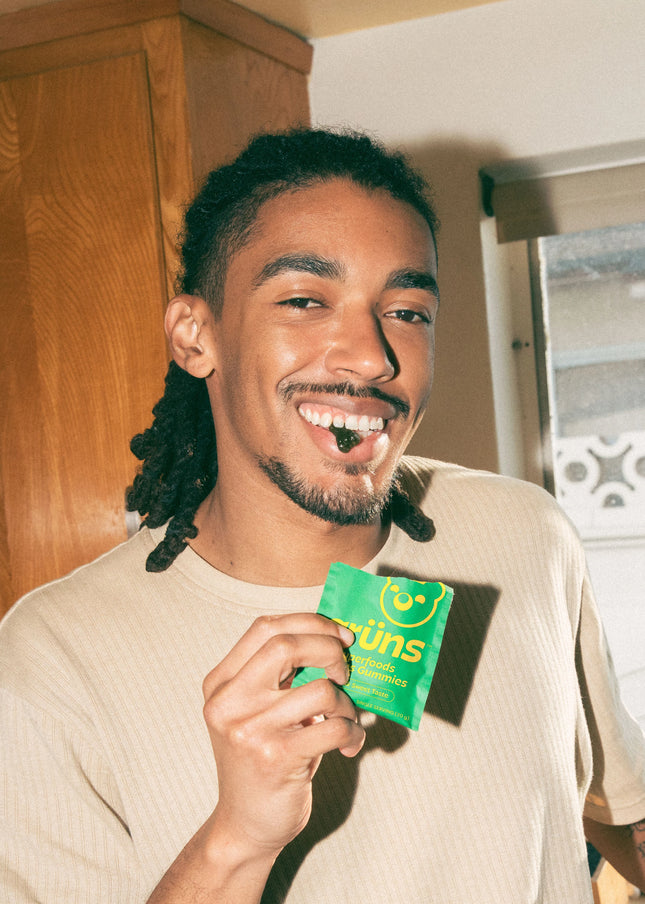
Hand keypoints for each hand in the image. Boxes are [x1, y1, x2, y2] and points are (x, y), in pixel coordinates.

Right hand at [202, 613, 364, 858]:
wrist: (244, 826)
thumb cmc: (263, 760)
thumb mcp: (258, 711)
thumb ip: (280, 676)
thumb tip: (336, 638)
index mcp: (221, 683)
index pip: (265, 627)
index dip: (309, 622)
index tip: (339, 634)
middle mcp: (229, 702)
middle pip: (286, 645)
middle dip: (329, 648)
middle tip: (346, 668)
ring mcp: (250, 730)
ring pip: (319, 689)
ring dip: (346, 703)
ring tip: (347, 719)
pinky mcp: (275, 758)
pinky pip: (332, 727)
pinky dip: (351, 732)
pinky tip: (349, 744)